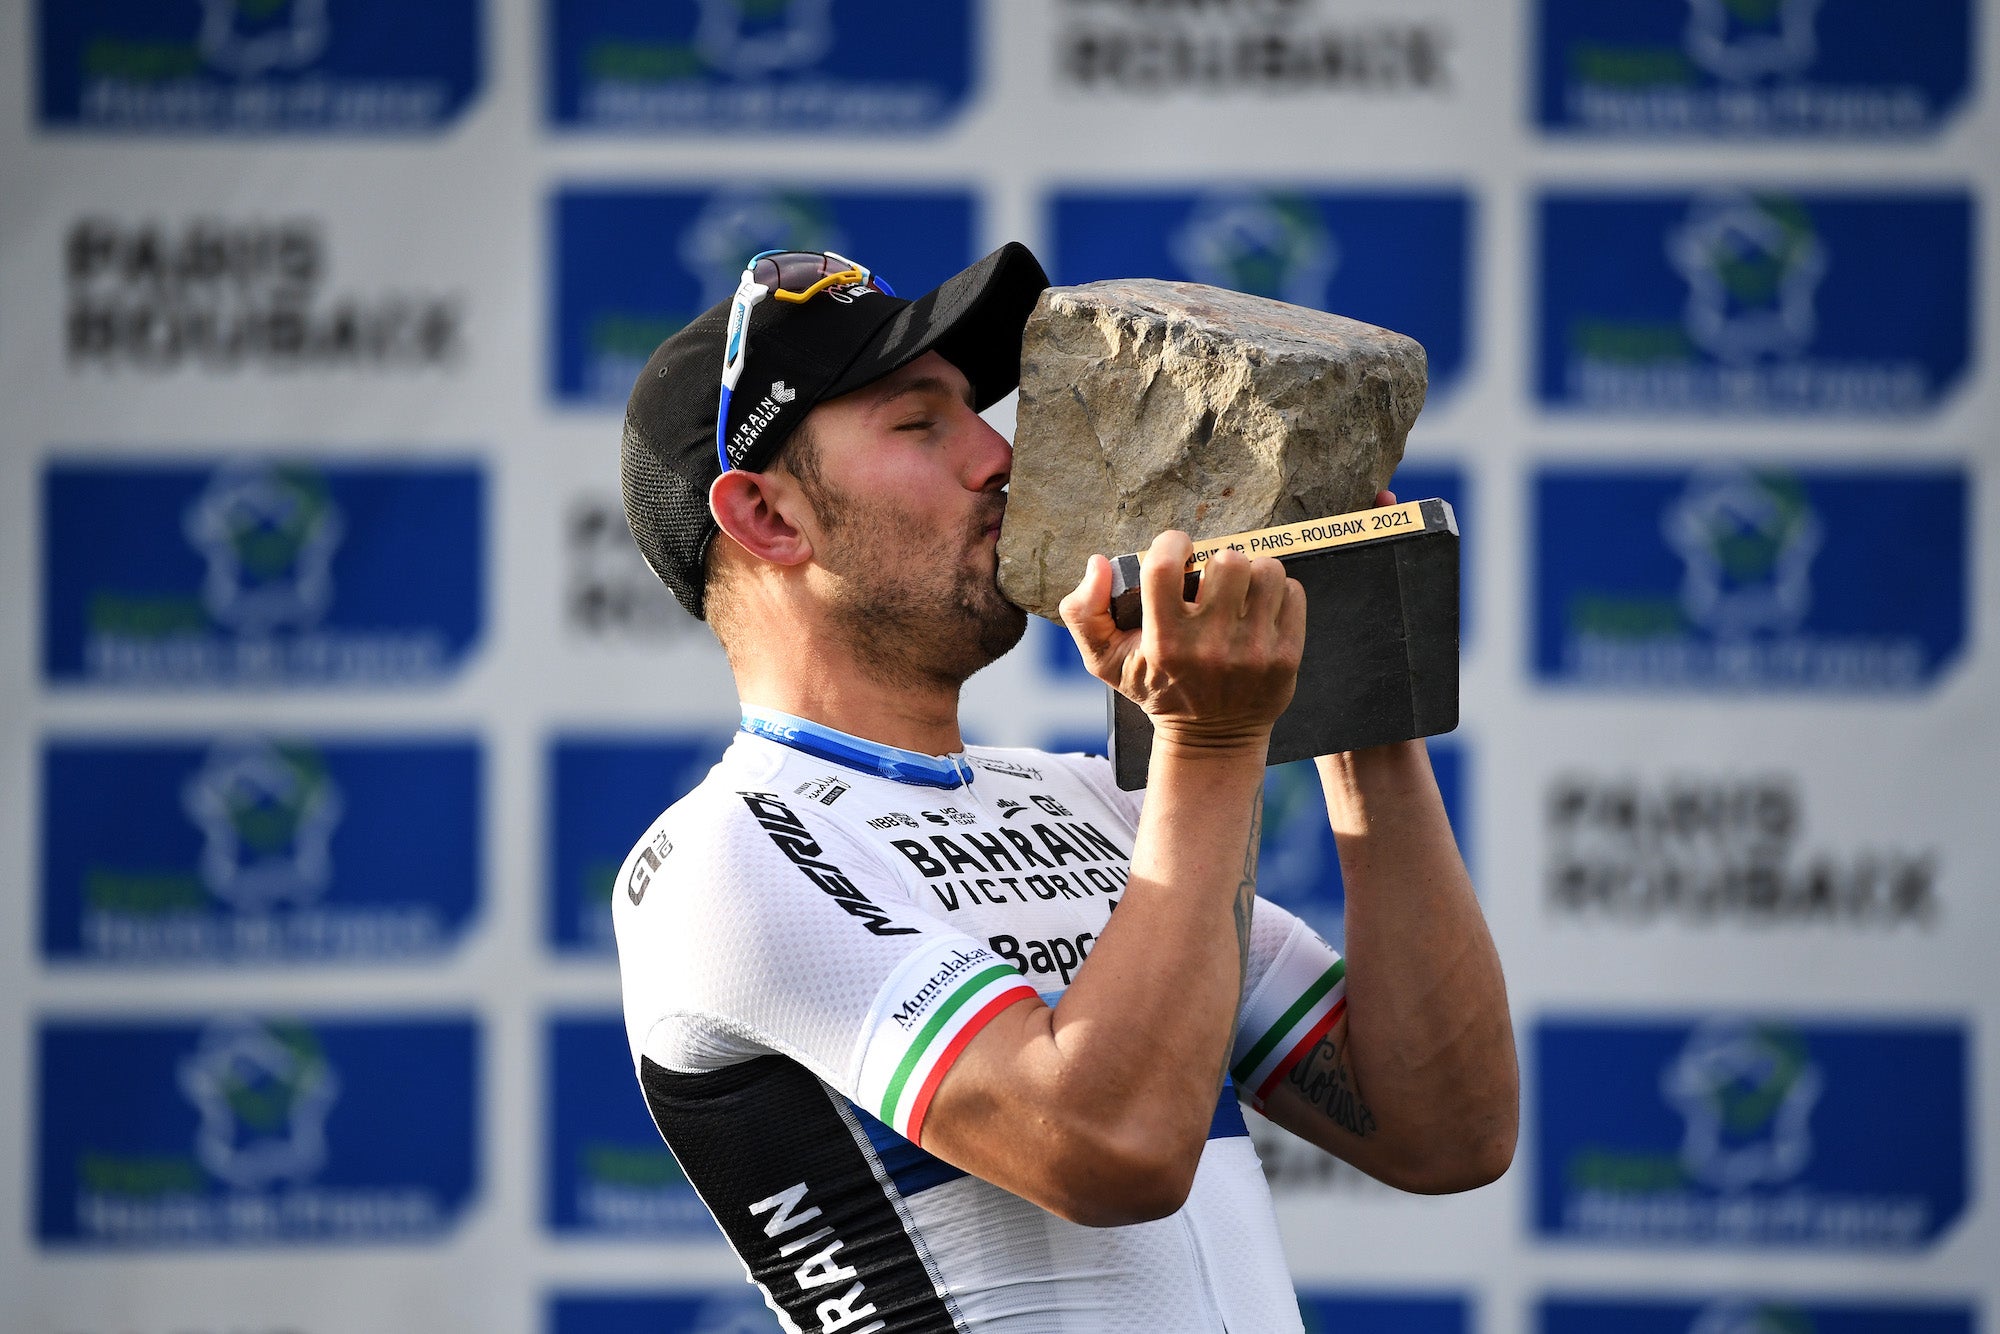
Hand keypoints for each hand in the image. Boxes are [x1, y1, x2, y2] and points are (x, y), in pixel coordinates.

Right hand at [1059, 529, 1304, 750]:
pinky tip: (1259, 609)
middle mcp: (1211, 646)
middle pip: (1227, 560)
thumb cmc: (1156, 690)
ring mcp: (1254, 651)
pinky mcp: (1286, 656)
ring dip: (1252, 574)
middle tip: (1212, 582)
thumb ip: (1085, 612)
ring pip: (1266, 570)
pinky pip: (1293, 592)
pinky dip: (1277, 593)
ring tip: (1239, 592)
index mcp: (1164, 643)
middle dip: (1217, 562)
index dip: (1171, 544)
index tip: (1177, 551)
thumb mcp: (1105, 661)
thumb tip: (1097, 562)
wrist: (1211, 740)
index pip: (1164, 566)